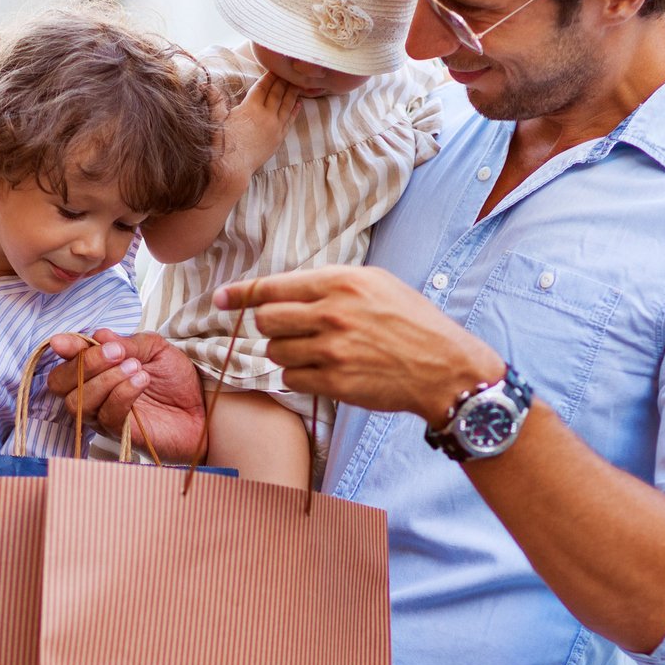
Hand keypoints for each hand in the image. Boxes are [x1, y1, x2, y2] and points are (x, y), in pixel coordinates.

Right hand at [44, 329, 206, 462]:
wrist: (202, 407)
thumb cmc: (176, 378)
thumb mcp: (154, 348)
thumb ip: (126, 343)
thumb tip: (98, 335)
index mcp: (98, 369)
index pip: (68, 360)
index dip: (65, 349)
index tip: (64, 343)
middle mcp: (93, 394)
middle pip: (60, 384)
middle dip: (85, 364)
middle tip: (117, 353)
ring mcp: (102, 416)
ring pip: (79, 402)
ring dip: (106, 379)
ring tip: (136, 367)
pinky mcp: (119, 433)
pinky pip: (106, 414)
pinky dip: (122, 393)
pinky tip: (141, 381)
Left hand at [217, 266, 505, 423]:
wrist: (444, 368)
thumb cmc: (411, 323)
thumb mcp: (376, 285)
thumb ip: (331, 284)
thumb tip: (284, 291)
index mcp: (342, 282)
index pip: (273, 286)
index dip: (241, 293)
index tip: (220, 299)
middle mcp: (333, 313)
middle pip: (266, 321)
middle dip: (271, 327)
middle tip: (291, 331)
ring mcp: (333, 350)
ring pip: (276, 351)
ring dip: (288, 354)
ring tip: (319, 353)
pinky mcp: (335, 383)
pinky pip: (292, 378)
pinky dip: (300, 377)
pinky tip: (325, 371)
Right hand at [221, 71, 299, 179]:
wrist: (232, 170)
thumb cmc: (221, 144)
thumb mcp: (216, 119)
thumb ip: (214, 100)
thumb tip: (205, 85)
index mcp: (251, 108)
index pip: (263, 86)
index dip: (269, 76)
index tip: (275, 67)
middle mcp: (267, 115)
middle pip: (277, 93)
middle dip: (283, 80)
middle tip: (289, 70)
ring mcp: (275, 128)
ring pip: (287, 105)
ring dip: (292, 92)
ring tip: (298, 82)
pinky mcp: (278, 139)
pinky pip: (290, 121)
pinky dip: (295, 110)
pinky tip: (299, 103)